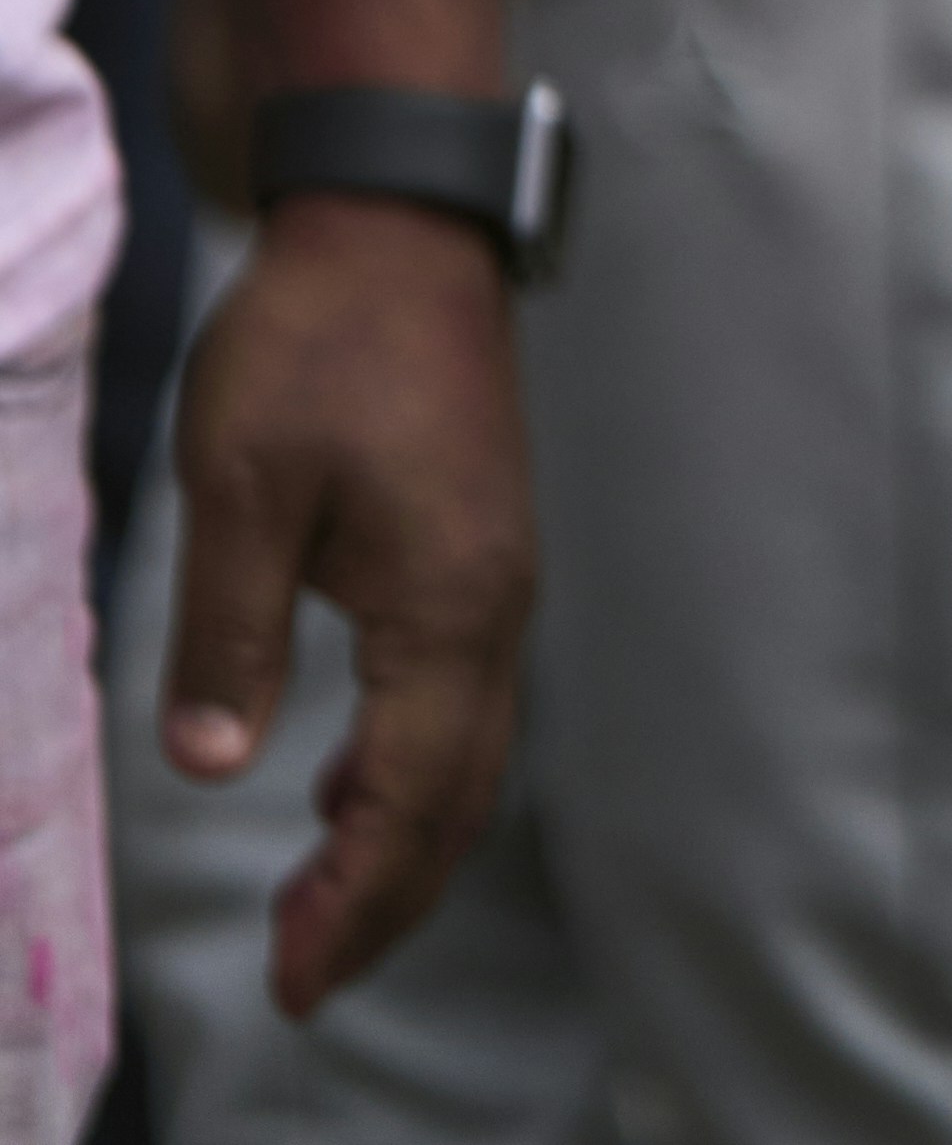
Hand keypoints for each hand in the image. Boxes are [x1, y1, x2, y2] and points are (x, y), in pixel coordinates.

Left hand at [163, 195, 533, 1016]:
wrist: (397, 210)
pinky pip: (462, 693)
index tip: (290, 982)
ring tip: (324, 903)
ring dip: (402, 836)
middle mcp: (494, 603)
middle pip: (458, 794)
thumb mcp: (240, 487)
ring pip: (469, 748)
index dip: (352, 901)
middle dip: (385, 897)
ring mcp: (496, 568)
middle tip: (303, 973)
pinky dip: (415, 764)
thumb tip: (214, 765)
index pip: (408, 798)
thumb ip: (227, 634)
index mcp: (446, 605)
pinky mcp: (477, 538)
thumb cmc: (317, 338)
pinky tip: (346, 773)